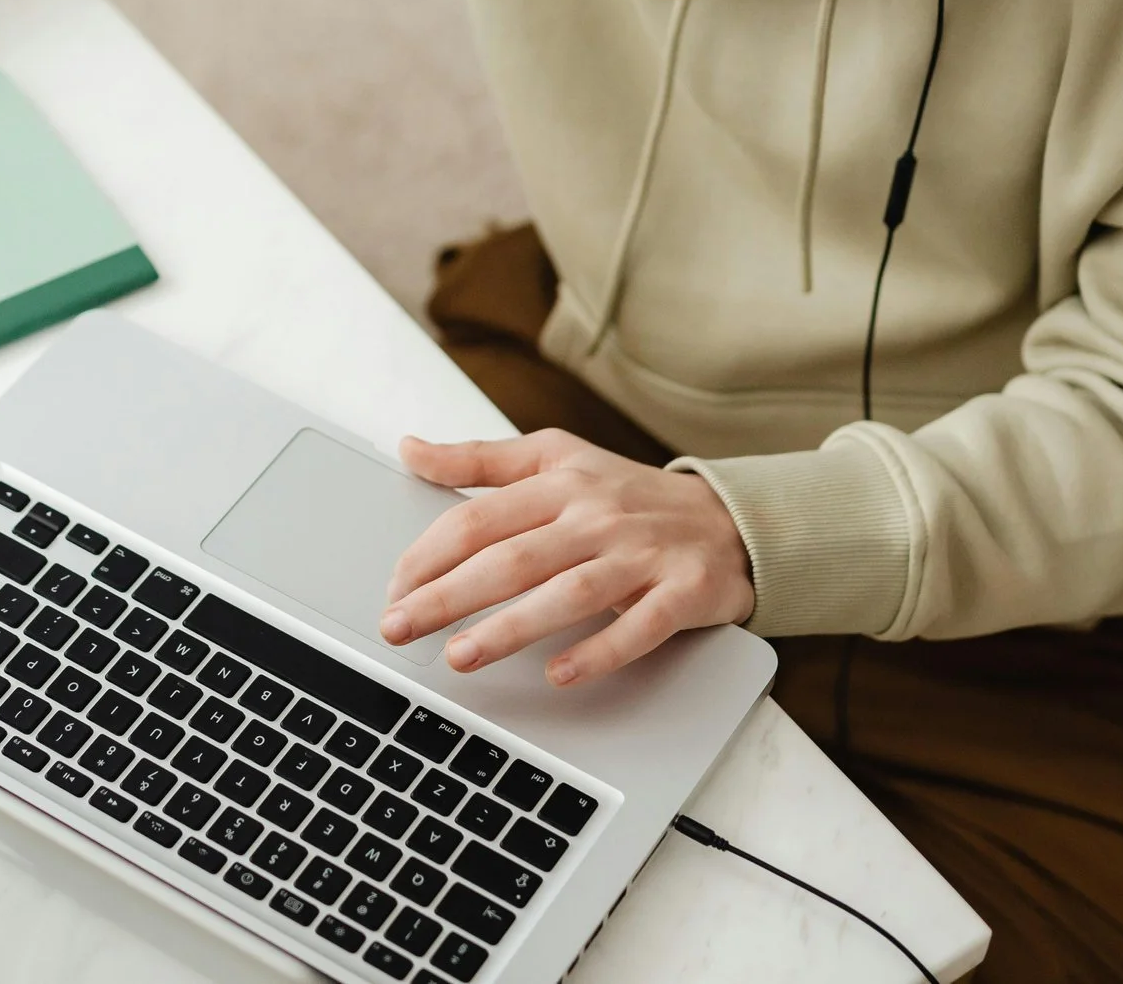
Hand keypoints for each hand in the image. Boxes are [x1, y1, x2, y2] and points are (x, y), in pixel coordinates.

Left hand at [381, 430, 752, 687]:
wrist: (730, 518)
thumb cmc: (628, 494)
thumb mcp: (556, 457)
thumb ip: (480, 460)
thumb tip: (409, 448)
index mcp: (560, 481)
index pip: (480, 518)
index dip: (429, 554)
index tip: (393, 588)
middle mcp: (597, 515)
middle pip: (512, 557)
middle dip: (448, 595)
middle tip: (398, 627)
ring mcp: (641, 554)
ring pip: (569, 592)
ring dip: (511, 627)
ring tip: (460, 657)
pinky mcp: (683, 592)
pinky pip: (639, 627)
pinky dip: (599, 652)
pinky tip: (560, 675)